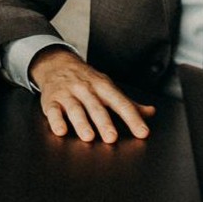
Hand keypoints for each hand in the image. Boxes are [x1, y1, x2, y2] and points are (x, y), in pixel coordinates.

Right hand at [29, 47, 154, 143]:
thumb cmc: (87, 80)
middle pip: (96, 106)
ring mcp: (68, 94)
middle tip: (112, 138)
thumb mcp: (108, 87)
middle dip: (104, 122)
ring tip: (88, 136)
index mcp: (103, 86)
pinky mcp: (51, 100)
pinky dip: (56, 120)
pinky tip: (61, 130)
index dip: (132, 118)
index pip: (120, 102)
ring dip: (81, 123)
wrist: (57, 63)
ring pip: (75, 108)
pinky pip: (53, 110)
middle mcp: (86, 89)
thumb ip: (128, 103)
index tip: (142, 132)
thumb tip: (151, 112)